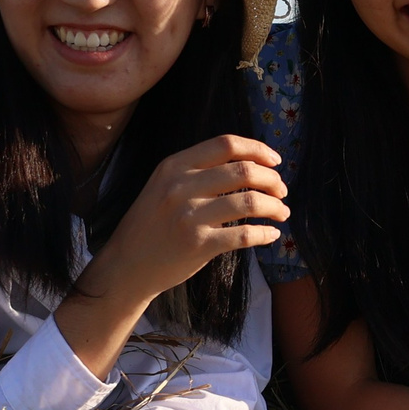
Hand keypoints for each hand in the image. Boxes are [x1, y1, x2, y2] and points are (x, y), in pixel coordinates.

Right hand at [87, 134, 287, 301]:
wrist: (126, 265)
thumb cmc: (151, 224)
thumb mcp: (163, 185)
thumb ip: (196, 170)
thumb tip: (249, 163)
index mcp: (174, 166)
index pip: (226, 144)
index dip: (258, 149)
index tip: (275, 160)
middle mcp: (181, 187)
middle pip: (244, 171)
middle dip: (273, 180)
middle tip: (282, 190)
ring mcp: (190, 216)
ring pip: (250, 202)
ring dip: (275, 206)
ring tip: (282, 212)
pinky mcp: (199, 245)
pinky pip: (245, 235)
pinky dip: (265, 233)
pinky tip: (271, 234)